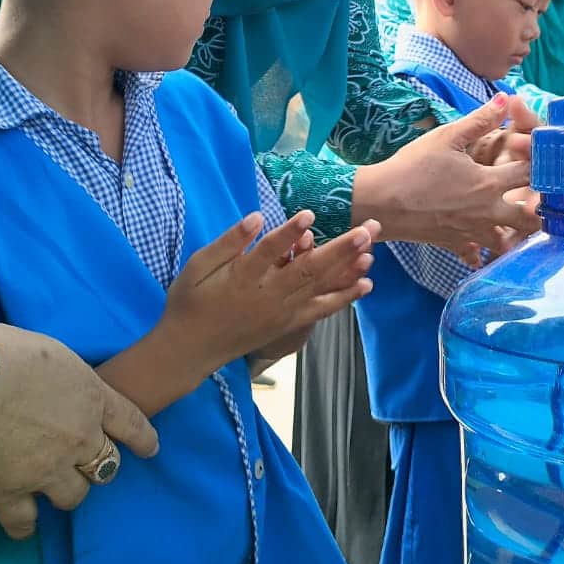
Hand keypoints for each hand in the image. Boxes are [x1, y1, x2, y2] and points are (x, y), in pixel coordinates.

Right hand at [0, 324, 158, 538]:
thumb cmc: (0, 352)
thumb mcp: (47, 350)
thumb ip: (61, 374)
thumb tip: (52, 379)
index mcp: (91, 397)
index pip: (131, 422)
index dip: (143, 438)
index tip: (151, 448)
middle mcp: (79, 438)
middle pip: (107, 464)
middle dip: (98, 463)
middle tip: (82, 460)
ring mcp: (47, 470)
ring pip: (75, 495)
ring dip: (67, 491)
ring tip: (51, 486)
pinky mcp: (10, 493)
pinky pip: (25, 523)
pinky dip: (24, 525)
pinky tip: (22, 524)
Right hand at [163, 211, 375, 370]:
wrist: (191, 349)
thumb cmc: (190, 300)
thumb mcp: (198, 267)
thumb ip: (228, 243)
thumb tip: (256, 218)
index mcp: (241, 279)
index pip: (270, 252)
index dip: (290, 233)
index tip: (311, 214)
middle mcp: (267, 296)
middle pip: (308, 269)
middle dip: (340, 249)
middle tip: (367, 229)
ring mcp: (281, 313)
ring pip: (320, 287)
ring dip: (348, 269)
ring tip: (372, 249)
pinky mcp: (289, 324)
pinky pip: (321, 309)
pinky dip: (344, 297)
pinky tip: (365, 284)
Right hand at [353, 96, 539, 255]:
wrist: (381, 202)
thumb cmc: (413, 166)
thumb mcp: (446, 137)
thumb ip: (479, 120)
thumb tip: (504, 99)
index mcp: (488, 183)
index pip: (530, 175)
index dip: (541, 166)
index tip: (545, 161)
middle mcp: (487, 212)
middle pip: (529, 220)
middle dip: (539, 211)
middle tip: (540, 200)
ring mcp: (471, 232)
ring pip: (506, 242)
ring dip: (514, 233)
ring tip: (515, 223)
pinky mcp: (454, 244)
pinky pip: (475, 256)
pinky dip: (480, 252)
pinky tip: (480, 247)